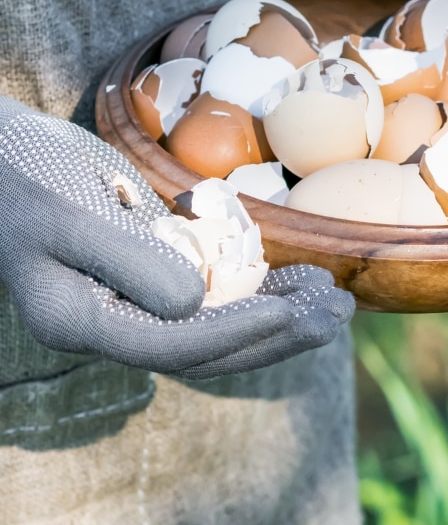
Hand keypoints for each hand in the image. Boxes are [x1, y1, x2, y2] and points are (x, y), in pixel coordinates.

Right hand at [0, 97, 353, 378]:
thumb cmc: (22, 173)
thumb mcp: (69, 211)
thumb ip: (131, 260)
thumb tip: (195, 303)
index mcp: (79, 321)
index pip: (173, 344)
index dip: (240, 331)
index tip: (296, 311)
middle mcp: (108, 329)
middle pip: (206, 351)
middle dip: (278, 334)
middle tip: (339, 312)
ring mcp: (127, 310)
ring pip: (216, 331)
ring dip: (280, 318)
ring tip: (335, 300)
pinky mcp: (147, 286)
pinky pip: (211, 303)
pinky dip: (258, 293)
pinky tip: (301, 280)